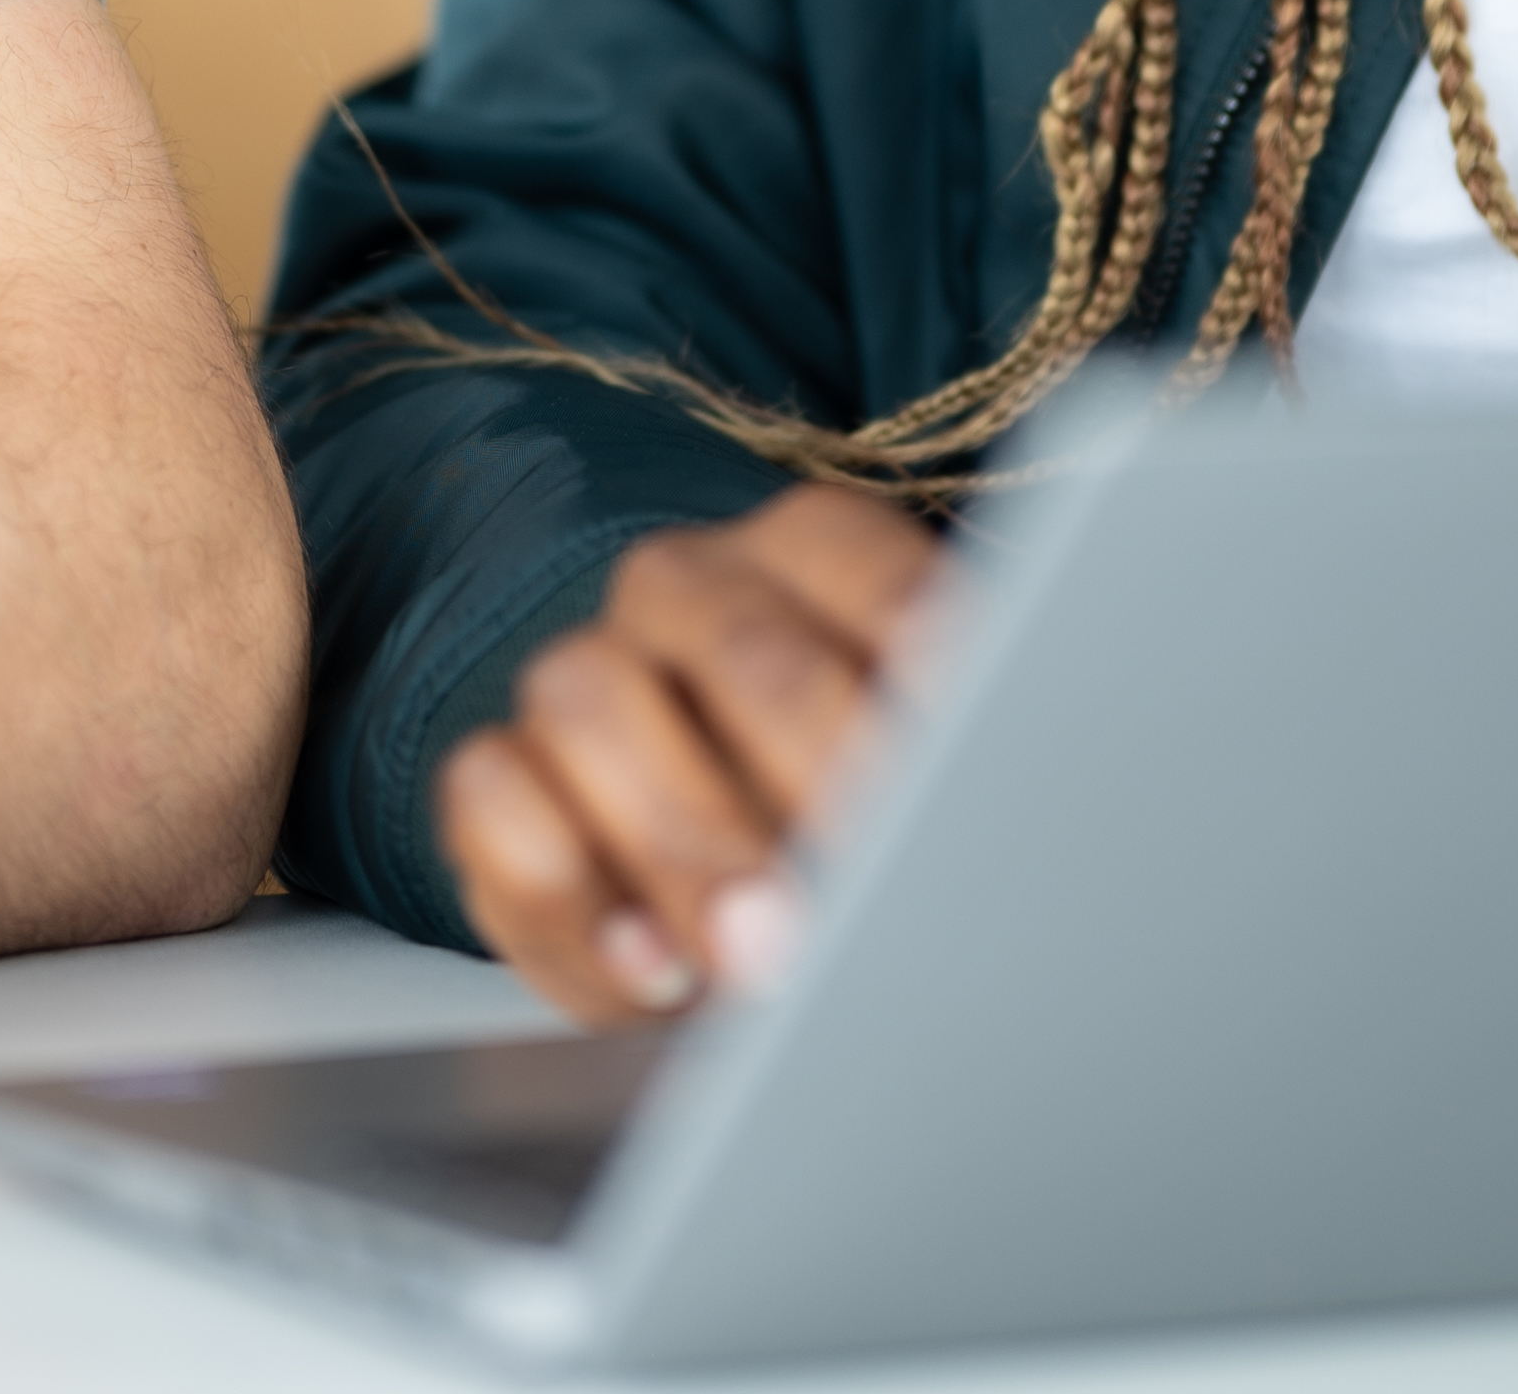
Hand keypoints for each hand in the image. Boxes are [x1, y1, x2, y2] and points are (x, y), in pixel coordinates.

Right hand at [435, 485, 936, 1027]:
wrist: (729, 887)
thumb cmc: (856, 822)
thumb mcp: (932, 776)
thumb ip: (964, 764)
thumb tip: (1029, 804)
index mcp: (813, 551)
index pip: (872, 576)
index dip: (924, 663)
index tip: (971, 751)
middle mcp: (684, 588)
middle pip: (735, 643)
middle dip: (806, 763)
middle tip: (866, 865)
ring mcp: (580, 670)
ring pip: (588, 697)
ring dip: (684, 838)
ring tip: (762, 950)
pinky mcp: (497, 774)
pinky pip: (488, 793)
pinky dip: (569, 891)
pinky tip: (652, 967)